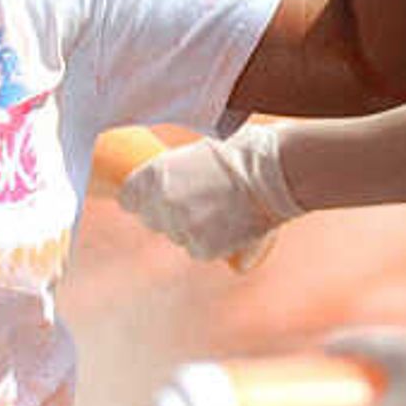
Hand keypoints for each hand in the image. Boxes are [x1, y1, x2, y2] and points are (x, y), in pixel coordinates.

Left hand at [116, 127, 303, 262]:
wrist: (276, 171)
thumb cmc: (242, 154)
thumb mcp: (197, 154)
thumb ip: (175, 174)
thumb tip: (164, 188)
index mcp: (154, 174)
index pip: (128, 199)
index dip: (142, 200)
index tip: (156, 199)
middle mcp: (161, 202)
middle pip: (153, 220)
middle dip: (170, 215)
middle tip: (200, 203)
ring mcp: (181, 226)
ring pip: (177, 236)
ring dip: (193, 229)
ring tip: (223, 210)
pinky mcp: (202, 246)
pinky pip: (198, 250)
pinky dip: (213, 244)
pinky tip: (231, 226)